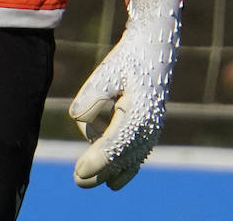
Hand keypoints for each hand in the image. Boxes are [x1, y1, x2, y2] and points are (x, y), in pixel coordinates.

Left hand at [69, 0, 182, 189]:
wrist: (155, 49)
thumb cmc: (128, 60)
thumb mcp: (107, 72)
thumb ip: (91, 95)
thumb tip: (77, 118)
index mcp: (138, 114)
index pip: (113, 146)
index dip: (95, 162)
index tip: (79, 172)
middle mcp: (148, 128)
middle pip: (119, 160)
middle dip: (99, 172)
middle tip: (78, 181)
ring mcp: (151, 132)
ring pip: (122, 153)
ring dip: (105, 150)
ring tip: (105, 109)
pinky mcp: (148, 131)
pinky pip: (134, 156)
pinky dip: (123, 167)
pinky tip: (113, 183)